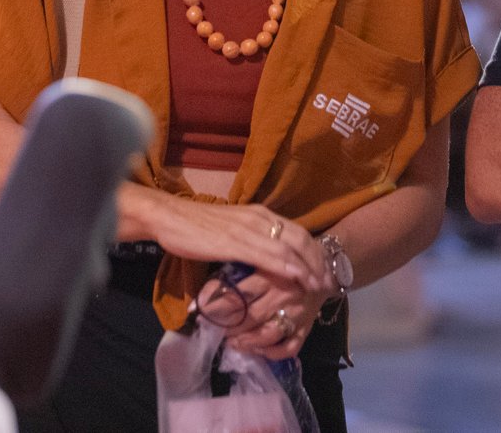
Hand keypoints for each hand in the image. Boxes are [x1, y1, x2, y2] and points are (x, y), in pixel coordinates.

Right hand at [148, 198, 324, 290]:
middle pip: (300, 239)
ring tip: (320, 285)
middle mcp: (260, 219)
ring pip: (289, 249)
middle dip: (318, 261)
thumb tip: (264, 256)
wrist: (170, 217)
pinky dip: (287, 267)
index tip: (325, 268)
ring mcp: (249, 230)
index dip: (315, 251)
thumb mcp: (232, 229)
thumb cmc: (196, 226)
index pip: (297, 232)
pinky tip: (298, 278)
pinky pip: (268, 255)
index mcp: (260, 214)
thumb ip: (250, 238)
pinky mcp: (236, 243)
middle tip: (330, 281)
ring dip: (308, 268)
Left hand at [204, 258, 331, 360]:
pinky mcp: (306, 327)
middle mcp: (284, 294)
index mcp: (272, 273)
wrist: (326, 265)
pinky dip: (271, 353)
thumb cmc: (286, 259)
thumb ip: (241, 265)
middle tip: (211, 328)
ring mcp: (296, 313)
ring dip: (245, 341)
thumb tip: (208, 280)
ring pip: (267, 335)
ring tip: (230, 341)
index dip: (214, 303)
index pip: (239, 292)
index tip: (196, 309)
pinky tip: (257, 350)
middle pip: (249, 316)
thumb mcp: (264, 254)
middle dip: (226, 326)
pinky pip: (289, 347)